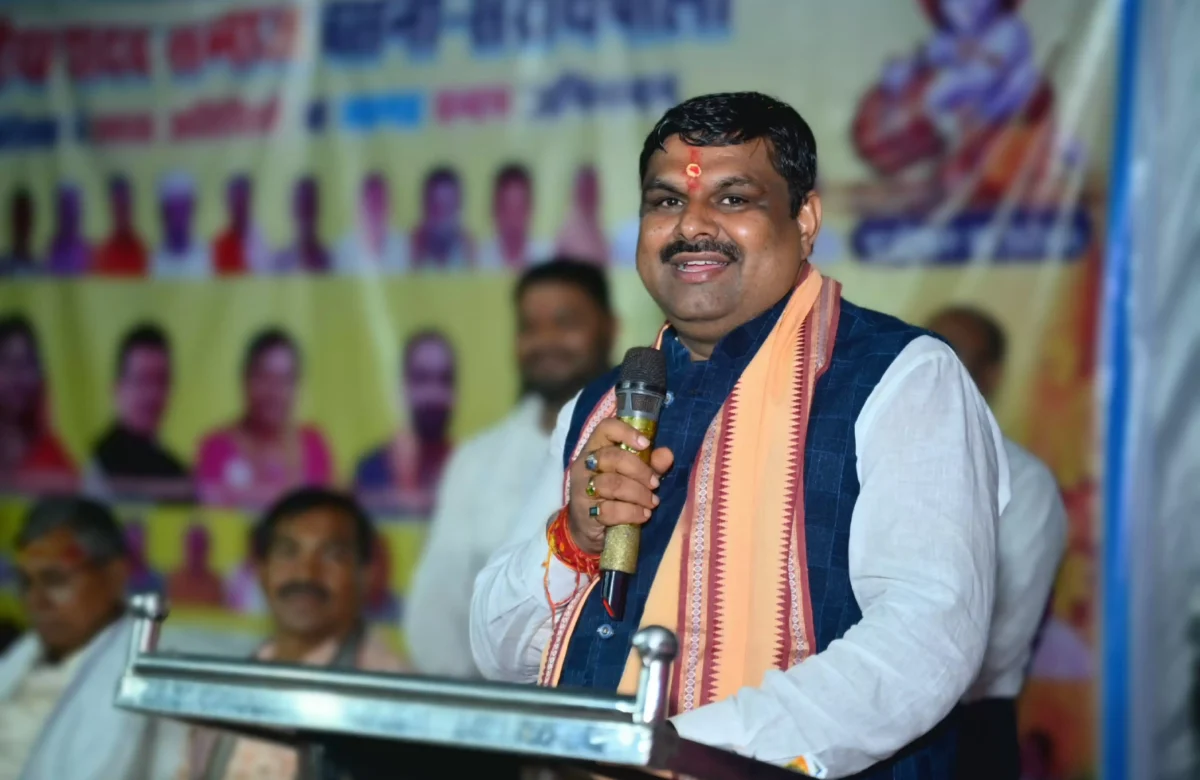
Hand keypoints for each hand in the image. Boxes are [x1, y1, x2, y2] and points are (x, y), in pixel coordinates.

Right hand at [568, 418, 673, 555]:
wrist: (590, 528)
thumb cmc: (614, 494)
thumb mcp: (635, 476)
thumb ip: (651, 464)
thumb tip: (667, 455)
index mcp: (596, 447)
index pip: (605, 428)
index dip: (626, 432)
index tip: (646, 445)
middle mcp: (585, 464)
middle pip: (612, 457)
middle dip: (640, 470)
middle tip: (655, 484)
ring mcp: (582, 488)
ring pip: (612, 484)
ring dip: (639, 493)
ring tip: (652, 502)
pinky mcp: (585, 512)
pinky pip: (611, 510)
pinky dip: (632, 512)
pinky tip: (643, 515)